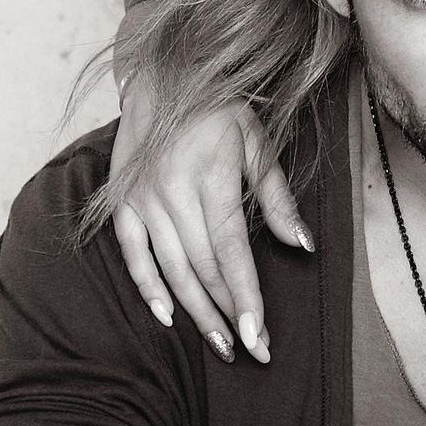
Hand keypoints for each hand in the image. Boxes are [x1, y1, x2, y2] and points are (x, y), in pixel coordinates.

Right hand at [109, 80, 312, 363]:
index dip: (247, 297)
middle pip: (202, 268)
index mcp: (211, 175)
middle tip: (250, 351)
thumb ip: (277, 196)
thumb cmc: (220, 108)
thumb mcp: (257, 141)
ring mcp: (142, 199)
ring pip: (171, 270)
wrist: (163, 74)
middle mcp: (172, 191)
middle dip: (228, 314)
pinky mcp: (121, 202)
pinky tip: (168, 317)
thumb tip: (304, 245)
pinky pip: (132, 255)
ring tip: (220, 345)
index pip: (231, 251)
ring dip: (196, 313)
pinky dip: (149, 288)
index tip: (261, 338)